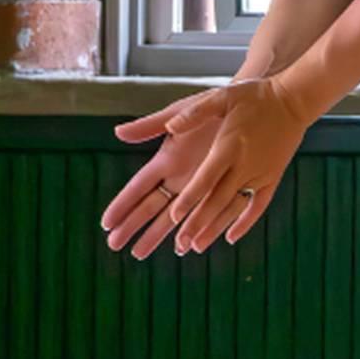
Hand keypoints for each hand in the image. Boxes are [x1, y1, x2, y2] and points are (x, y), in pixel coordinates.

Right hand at [101, 117, 218, 259]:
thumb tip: (118, 133)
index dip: (122, 205)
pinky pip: (207, 215)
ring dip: (157, 236)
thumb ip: (152, 125)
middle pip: (150, 207)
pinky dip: (195, 231)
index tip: (106, 223)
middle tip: (114, 245)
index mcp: (166, 159)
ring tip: (139, 253)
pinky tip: (186, 247)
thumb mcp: (183, 110)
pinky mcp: (223, 189)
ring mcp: (200, 186)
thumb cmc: (215, 105)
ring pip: (174, 218)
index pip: (138, 187)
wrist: (253, 106)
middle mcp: (179, 177)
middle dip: (132, 226)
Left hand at [157, 77, 318, 252]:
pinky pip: (258, 205)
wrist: (294, 99)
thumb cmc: (254, 96)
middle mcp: (244, 164)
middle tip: (180, 243)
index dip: (191, 198)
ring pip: (234, 207)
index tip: (175, 216)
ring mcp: (260, 173)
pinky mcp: (273, 178)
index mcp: (228, 145)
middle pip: (218, 199)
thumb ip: (193, 113)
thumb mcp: (221, 96)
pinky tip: (231, 238)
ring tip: (197, 246)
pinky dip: (246, 222)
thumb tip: (169, 126)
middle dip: (198, 222)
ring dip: (215, 228)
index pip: (206, 178)